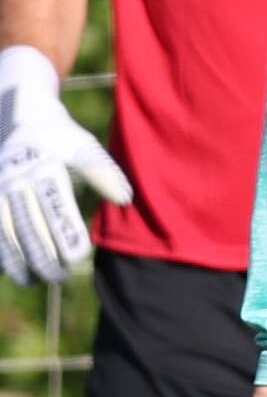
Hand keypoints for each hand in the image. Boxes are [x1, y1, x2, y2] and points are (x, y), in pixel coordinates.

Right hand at [0, 44, 128, 282]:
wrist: (17, 115)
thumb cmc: (59, 137)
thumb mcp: (82, 146)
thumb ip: (103, 171)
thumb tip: (125, 198)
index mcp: (43, 165)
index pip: (54, 203)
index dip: (65, 230)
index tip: (78, 256)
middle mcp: (15, 177)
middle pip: (27, 223)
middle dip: (42, 253)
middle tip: (60, 276)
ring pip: (4, 230)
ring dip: (18, 259)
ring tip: (36, 280)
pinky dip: (1, 252)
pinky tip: (12, 272)